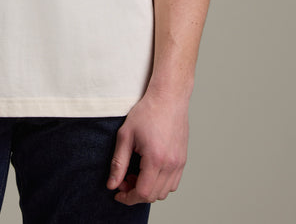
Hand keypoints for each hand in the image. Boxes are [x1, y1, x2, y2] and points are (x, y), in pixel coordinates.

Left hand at [107, 90, 188, 205]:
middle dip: (135, 193)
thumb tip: (112, 185)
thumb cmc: (147, 112)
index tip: (118, 193)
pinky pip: (173, 183)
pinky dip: (160, 183)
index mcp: (155, 159)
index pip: (142, 193)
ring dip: (149, 189)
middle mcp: (171, 164)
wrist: (169, 97)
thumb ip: (118, 163)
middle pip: (153, 196)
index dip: (128, 198)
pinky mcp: (183, 159)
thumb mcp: (125, 135)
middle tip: (124, 179)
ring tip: (136, 173)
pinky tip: (149, 170)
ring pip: (164, 192)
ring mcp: (179, 163)